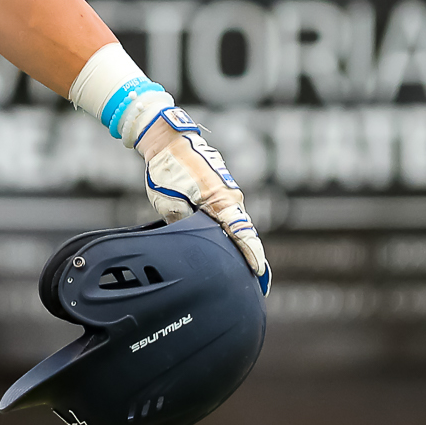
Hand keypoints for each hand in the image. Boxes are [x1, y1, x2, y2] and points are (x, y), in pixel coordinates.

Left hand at [134, 105, 270, 292]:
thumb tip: (194, 240)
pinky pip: (229, 215)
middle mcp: (231, 197)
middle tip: (256, 284)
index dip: (251, 253)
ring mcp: (228, 193)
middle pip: (243, 232)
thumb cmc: (166, 168)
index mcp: (221, 200)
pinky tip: (228, 246)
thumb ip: (184, 222)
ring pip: (236, 224)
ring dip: (238, 243)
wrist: (168, 140)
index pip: (242, 232)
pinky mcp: (220, 191)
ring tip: (244, 271)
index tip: (258, 273)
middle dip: (248, 255)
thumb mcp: (168, 201)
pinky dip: (230, 230)